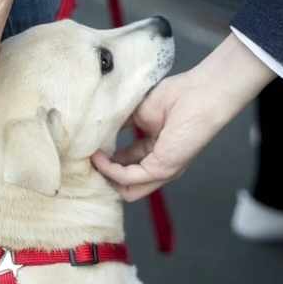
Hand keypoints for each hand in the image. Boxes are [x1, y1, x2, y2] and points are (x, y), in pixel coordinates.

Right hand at [91, 34, 275, 200]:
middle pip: (124, 184)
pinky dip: (110, 169)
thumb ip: (118, 126)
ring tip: (87, 160)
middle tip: (83, 163)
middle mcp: (157, 164)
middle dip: (102, 176)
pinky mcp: (162, 169)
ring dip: (104, 176)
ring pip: (126, 189)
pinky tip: (98, 156)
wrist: (199, 93)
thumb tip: (94, 132)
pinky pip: (128, 177)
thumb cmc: (176, 97)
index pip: (124, 165)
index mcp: (153, 150)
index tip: (85, 153)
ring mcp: (161, 170)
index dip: (104, 162)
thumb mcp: (137, 112)